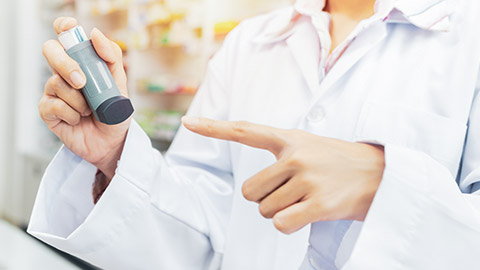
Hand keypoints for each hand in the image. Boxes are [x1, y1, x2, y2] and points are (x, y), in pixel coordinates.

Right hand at [39, 17, 129, 178]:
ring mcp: (54, 91)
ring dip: (78, 100)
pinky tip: (78, 120)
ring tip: (89, 111)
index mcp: (82, 62)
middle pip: (51, 51)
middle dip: (66, 64)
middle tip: (82, 82)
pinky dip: (71, 114)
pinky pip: (54, 105)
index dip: (64, 27)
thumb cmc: (115, 113)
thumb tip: (95, 34)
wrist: (113, 142)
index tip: (69, 27)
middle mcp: (64, 73)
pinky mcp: (48, 111)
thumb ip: (112, 58)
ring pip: (56, 83)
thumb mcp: (121, 85)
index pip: (66, 36)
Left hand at [182, 116, 384, 233]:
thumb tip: (252, 187)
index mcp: (289, 139)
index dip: (214, 128)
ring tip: (307, 199)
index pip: (245, 131)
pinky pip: (281, 224)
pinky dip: (289, 226)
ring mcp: (307, 179)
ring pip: (265, 210)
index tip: (189, 123)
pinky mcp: (318, 204)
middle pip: (249, 192)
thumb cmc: (340, 162)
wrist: (382, 174)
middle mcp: (295, 156)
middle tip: (291, 192)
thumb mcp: (310, 145)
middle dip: (264, 199)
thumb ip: (281, 154)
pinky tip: (309, 214)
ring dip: (281, 212)